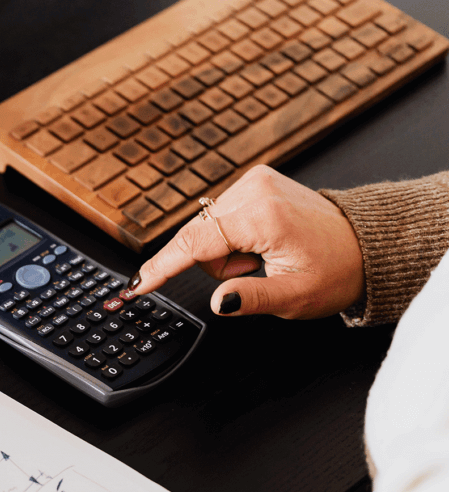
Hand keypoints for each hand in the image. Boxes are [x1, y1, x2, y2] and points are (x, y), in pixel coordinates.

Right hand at [129, 166, 364, 318]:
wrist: (364, 243)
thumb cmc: (337, 269)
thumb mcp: (296, 298)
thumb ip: (252, 300)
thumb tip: (219, 302)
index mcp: (264, 216)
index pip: (195, 243)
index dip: (162, 268)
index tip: (136, 285)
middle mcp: (255, 190)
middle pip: (198, 238)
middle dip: (217, 264)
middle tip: (255, 272)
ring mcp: (254, 181)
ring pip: (206, 230)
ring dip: (225, 252)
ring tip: (262, 258)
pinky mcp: (254, 181)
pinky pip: (219, 218)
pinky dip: (231, 238)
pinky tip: (259, 243)